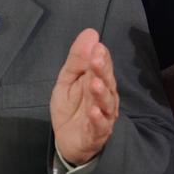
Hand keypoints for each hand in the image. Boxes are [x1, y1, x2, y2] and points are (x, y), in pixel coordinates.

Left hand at [51, 28, 118, 165]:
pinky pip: (99, 127)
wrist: (68, 140)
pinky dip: (97, 120)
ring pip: (105, 104)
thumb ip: (77, 60)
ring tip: (95, 84)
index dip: (101, 58)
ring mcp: (102, 117)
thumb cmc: (71, 107)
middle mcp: (105, 99)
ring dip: (100, 94)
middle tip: (97, 59)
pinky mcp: (96, 134)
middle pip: (106, 84)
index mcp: (99, 83)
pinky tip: (94, 112)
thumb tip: (90, 33)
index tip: (97, 46)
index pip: (102, 68)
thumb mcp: (67, 80)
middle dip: (102, 71)